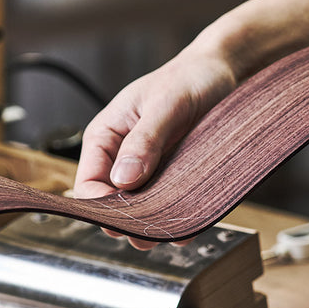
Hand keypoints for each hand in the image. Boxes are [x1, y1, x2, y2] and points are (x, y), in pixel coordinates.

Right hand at [72, 47, 236, 247]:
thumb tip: (122, 180)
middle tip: (149, 235)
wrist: (220, 72)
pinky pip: (171, 206)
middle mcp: (122, 158)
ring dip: (155, 224)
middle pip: (114, 204)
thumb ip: (143, 141)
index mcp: (106, 137)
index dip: (101, 206)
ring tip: (171, 230)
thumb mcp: (165, 105)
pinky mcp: (175, 179)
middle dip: (129, 222)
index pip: (88, 184)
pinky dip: (179, 219)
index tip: (123, 218)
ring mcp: (149, 171)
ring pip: (143, 211)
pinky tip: (190, 226)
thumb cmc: (187, 78)